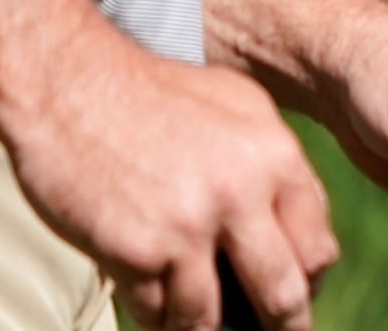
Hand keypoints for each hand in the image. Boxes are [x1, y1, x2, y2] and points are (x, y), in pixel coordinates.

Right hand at [0, 29, 340, 330]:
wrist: (69, 81)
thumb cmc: (148, 93)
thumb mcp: (237, 107)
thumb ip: (269, 166)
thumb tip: (291, 232)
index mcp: (274, 155)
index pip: (318, 249)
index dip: (307, 284)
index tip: (291, 299)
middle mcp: (241, 191)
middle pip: (281, 296)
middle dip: (279, 328)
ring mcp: (189, 224)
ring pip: (210, 316)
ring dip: (202, 325)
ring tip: (197, 323)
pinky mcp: (138, 249)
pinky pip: (155, 312)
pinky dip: (154, 315)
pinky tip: (150, 298)